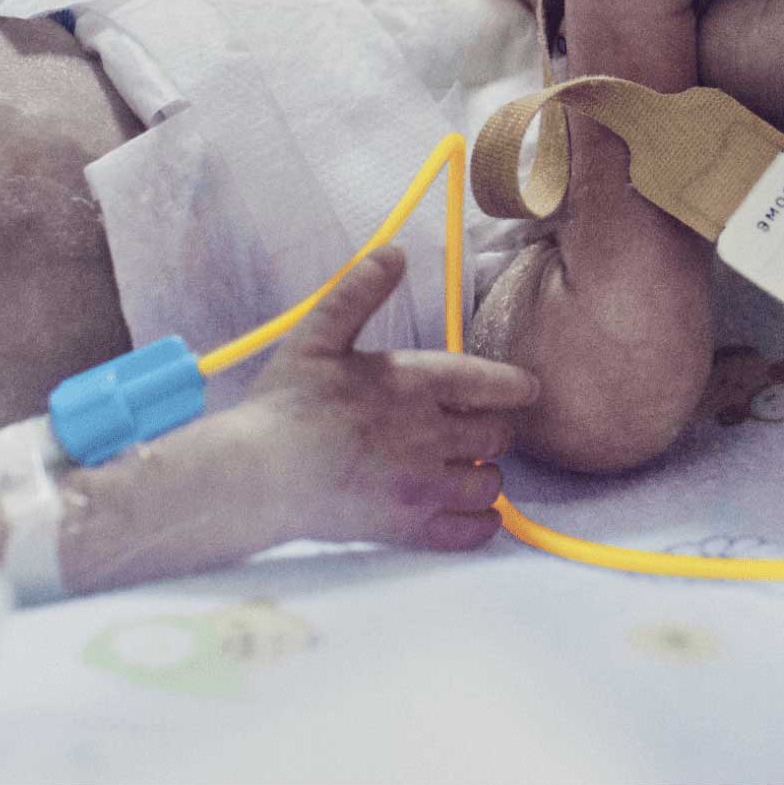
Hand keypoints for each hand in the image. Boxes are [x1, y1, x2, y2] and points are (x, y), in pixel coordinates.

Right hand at [243, 246, 539, 549]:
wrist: (257, 475)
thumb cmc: (283, 405)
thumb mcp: (316, 335)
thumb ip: (358, 292)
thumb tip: (393, 252)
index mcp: (412, 383)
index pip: (493, 384)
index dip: (517, 386)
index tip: (526, 389)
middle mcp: (429, 435)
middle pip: (497, 435)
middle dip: (493, 429)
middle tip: (475, 427)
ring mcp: (422, 485)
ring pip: (490, 483)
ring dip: (485, 474)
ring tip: (464, 466)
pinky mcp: (410, 528)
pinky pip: (471, 532)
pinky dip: (481, 522)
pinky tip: (471, 511)